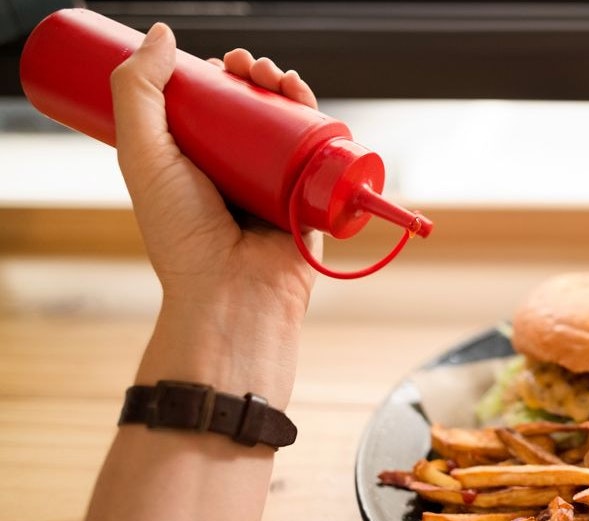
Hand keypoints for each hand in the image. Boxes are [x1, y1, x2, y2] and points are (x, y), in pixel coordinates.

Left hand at [109, 24, 320, 318]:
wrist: (231, 292)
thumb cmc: (181, 237)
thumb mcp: (143, 155)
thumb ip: (139, 93)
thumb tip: (164, 35)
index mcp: (196, 168)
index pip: (209, 110)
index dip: (215, 78)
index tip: (214, 63)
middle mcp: (238, 176)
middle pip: (252, 111)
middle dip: (253, 77)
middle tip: (246, 66)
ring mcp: (277, 188)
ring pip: (288, 126)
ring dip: (286, 90)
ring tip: (276, 76)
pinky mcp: (312, 201)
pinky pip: (323, 155)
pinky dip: (321, 121)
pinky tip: (306, 98)